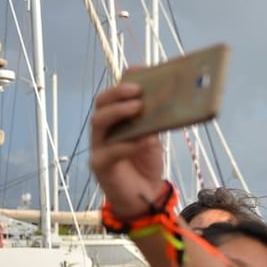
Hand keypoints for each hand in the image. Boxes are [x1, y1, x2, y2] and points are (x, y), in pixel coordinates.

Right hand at [88, 83, 165, 219]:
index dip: (124, 81)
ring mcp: (98, 146)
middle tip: (137, 90)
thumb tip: (168, 101)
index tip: (140, 69)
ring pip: (98, 122)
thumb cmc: (146, 163)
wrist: (145, 196)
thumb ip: (155, 122)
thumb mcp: (154, 138)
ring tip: (137, 107)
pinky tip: (141, 141)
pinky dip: (126, 145)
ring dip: (118, 112)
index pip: (114, 95)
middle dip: (117, 93)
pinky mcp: (100, 165)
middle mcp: (103, 130)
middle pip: (101, 104)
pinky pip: (109, 151)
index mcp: (115, 119)